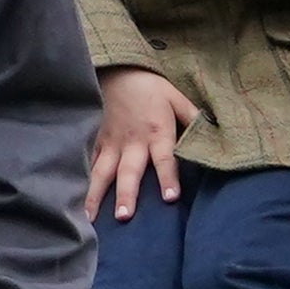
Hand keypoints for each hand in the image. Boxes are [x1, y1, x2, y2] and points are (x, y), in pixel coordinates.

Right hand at [84, 67, 191, 220]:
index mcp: (156, 132)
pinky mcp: (97, 143)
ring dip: (95, 195)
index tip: (169, 198)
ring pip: (102, 173)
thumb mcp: (177, 97)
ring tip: (89, 217)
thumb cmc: (151, 88)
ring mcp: (111, 144)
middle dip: (126, 194)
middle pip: (129, 171)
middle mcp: (132, 142)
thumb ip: (193, 118)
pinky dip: (82, 183)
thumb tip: (214, 135)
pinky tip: (74, 202)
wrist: (118, 71)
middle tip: (124, 216)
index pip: (164, 159)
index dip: (168, 178)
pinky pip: (89, 165)